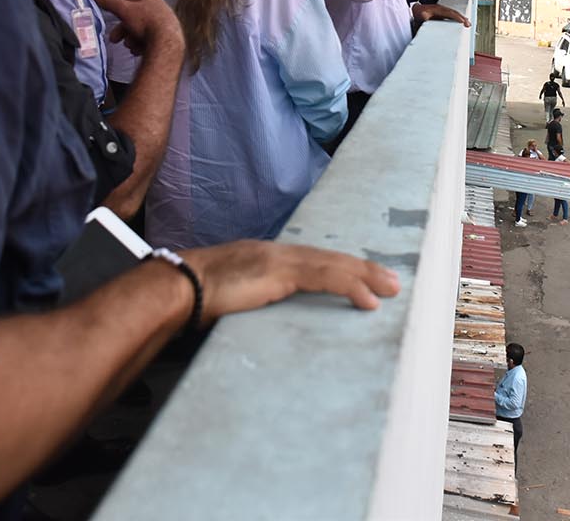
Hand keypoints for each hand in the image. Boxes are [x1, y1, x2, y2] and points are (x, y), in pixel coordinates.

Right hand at [97, 0, 183, 57]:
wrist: (166, 43)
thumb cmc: (145, 22)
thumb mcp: (124, 10)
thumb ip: (111, 3)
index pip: (130, 0)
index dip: (117, 8)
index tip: (110, 17)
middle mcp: (160, 9)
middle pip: (135, 18)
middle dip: (123, 30)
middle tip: (114, 39)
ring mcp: (166, 24)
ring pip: (142, 31)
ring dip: (131, 39)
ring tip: (129, 47)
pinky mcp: (169, 39)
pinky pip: (151, 40)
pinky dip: (142, 45)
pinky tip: (137, 51)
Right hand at [179, 241, 400, 326]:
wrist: (177, 288)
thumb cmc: (194, 298)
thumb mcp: (231, 299)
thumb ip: (251, 302)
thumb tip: (258, 317)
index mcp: (267, 259)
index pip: (314, 262)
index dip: (342, 269)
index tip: (364, 278)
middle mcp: (277, 253)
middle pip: (330, 259)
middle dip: (363, 269)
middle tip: (392, 281)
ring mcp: (279, 260)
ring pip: (334, 265)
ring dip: (366, 277)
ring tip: (391, 288)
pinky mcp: (281, 272)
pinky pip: (325, 278)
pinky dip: (350, 287)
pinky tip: (368, 300)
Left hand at [413, 3, 469, 26]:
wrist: (415, 10)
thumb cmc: (418, 13)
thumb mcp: (419, 14)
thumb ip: (422, 15)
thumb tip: (424, 16)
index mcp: (438, 9)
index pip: (449, 12)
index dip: (456, 16)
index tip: (462, 21)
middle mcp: (441, 9)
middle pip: (454, 13)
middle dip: (462, 18)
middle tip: (468, 24)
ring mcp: (442, 11)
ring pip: (454, 14)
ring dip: (461, 18)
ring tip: (468, 24)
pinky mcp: (442, 15)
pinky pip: (452, 16)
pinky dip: (457, 18)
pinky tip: (461, 22)